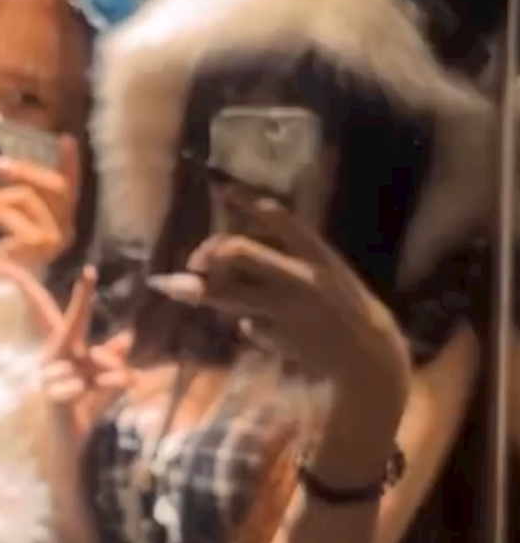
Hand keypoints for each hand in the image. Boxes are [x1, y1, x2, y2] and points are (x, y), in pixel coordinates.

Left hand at [0, 136, 79, 266]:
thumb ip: (15, 201)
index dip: (71, 164)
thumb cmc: (2, 258)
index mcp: (63, 222)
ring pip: (25, 198)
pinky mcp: (36, 243)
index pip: (71, 188)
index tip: (67, 138)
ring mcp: (53, 237)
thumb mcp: (11, 222)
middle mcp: (65, 229)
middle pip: (54, 186)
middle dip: (22, 170)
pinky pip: (9, 214)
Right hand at [0, 252, 132, 447]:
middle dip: (81, 302)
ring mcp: (49, 375)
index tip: (90, 269)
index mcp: (66, 350)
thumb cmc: (85, 409)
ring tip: (110, 386)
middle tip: (89, 272)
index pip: (70, 317)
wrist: (71, 442)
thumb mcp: (106, 381)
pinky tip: (83, 398)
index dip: (79, 295)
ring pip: (90, 361)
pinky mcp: (51, 394)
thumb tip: (126, 336)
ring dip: (107, 375)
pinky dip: (95, 390)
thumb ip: (112, 360)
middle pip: (70, 325)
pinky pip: (80, 383)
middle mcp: (54, 357)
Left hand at [184, 200, 411, 412]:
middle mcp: (298, 277)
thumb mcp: (326, 271)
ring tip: (177, 286)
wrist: (365, 353)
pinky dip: (247, 323)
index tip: (222, 188)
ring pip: (229, 292)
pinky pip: (247, 324)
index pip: (278, 218)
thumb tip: (237, 253)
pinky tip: (258, 327)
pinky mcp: (274, 335)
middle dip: (210, 251)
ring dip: (202, 289)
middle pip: (239, 251)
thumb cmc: (346, 305)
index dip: (247, 201)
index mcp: (317, 254)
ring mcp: (283, 308)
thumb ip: (287, 260)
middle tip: (195, 260)